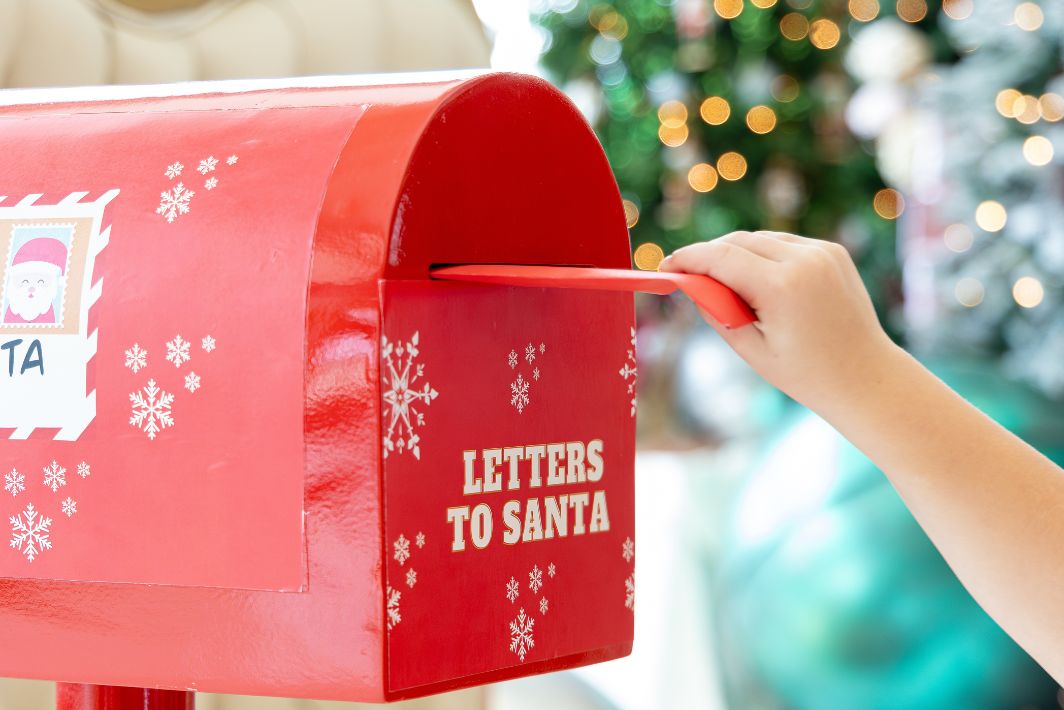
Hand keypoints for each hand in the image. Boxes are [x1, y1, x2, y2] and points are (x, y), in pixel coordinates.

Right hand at [660, 230, 897, 412]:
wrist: (866, 376)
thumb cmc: (806, 374)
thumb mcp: (750, 348)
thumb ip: (716, 311)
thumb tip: (690, 283)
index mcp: (782, 287)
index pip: (720, 258)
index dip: (688, 259)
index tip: (665, 267)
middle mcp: (804, 260)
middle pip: (737, 241)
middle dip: (708, 255)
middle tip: (686, 275)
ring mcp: (822, 251)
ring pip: (759, 239)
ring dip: (735, 255)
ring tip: (724, 287)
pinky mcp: (832, 251)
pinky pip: (783, 244)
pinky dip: (763, 256)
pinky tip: (758, 283)